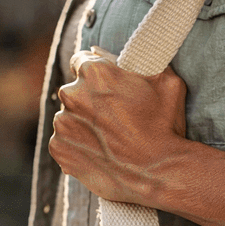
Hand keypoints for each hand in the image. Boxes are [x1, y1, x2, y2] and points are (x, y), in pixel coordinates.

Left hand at [49, 48, 190, 204]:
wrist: (158, 173)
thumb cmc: (165, 126)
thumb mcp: (165, 81)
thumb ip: (139, 60)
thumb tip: (110, 52)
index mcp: (94, 71)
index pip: (82, 61)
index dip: (96, 75)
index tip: (105, 87)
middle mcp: (72, 93)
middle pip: (74, 90)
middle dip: (89, 100)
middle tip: (114, 118)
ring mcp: (63, 123)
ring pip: (68, 117)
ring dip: (83, 124)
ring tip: (109, 140)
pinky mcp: (59, 149)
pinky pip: (63, 143)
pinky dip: (77, 147)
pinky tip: (100, 154)